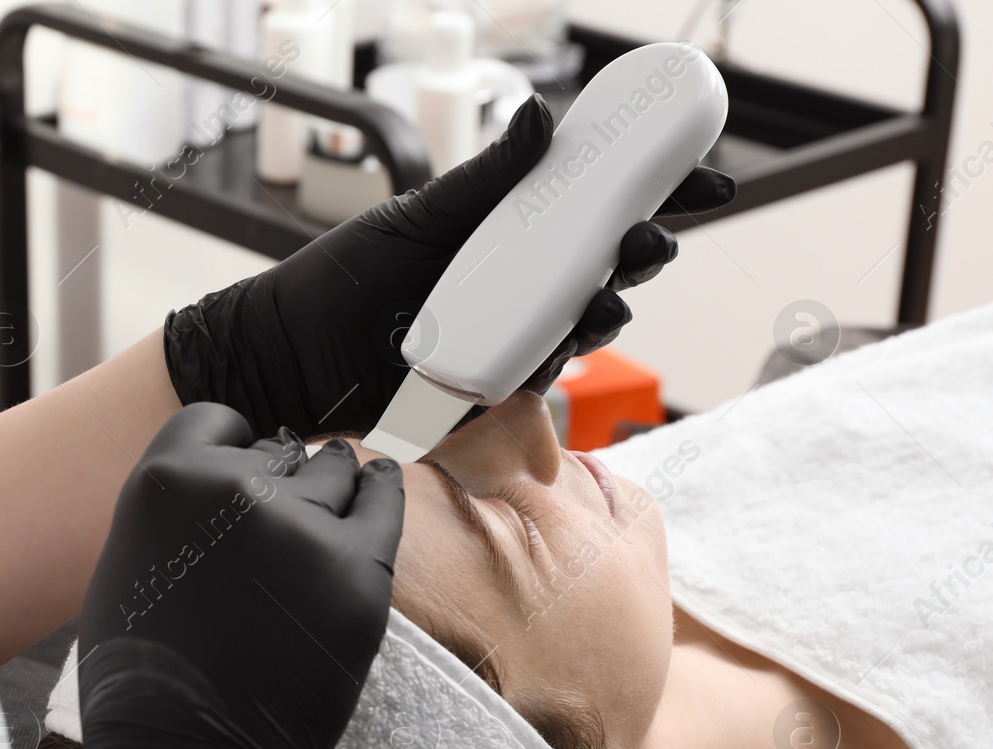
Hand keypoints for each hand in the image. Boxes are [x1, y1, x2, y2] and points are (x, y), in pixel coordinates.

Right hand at [71, 404, 403, 748]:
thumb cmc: (146, 681)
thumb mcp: (128, 566)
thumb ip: (176, 508)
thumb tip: (232, 468)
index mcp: (165, 481)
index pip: (216, 420)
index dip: (230, 447)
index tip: (240, 471)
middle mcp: (236, 490)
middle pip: (278, 449)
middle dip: (277, 477)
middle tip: (274, 525)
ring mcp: (304, 530)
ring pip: (334, 470)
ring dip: (328, 485)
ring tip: (321, 512)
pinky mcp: (360, 574)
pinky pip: (383, 502)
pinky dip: (379, 489)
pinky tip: (377, 485)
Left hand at [163, 93, 736, 437]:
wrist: (286, 352)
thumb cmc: (342, 280)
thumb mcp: (419, 218)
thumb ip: (486, 178)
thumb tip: (542, 114)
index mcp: (508, 239)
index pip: (594, 214)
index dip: (656, 197)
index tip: (706, 179)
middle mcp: (515, 289)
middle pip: (602, 271)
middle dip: (642, 253)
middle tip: (653, 237)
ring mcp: (504, 340)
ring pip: (580, 326)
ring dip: (610, 308)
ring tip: (614, 289)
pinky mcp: (485, 389)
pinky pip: (533, 376)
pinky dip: (554, 359)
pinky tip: (563, 342)